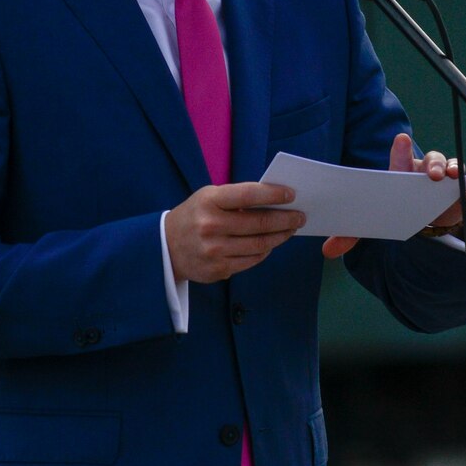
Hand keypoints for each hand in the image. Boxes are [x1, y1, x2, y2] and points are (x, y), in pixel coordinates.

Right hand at [165, 182, 305, 283]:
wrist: (165, 247)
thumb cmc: (194, 216)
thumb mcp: (208, 198)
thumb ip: (237, 198)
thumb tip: (275, 201)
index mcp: (209, 202)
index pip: (249, 195)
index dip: (274, 195)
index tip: (291, 195)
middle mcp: (211, 226)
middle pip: (260, 224)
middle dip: (285, 219)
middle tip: (300, 216)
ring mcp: (215, 251)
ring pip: (260, 245)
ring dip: (280, 237)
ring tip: (290, 230)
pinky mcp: (219, 270)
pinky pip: (252, 261)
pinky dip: (265, 251)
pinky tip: (271, 243)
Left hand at [321, 133, 465, 258]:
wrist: (419, 218)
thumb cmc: (393, 208)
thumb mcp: (372, 221)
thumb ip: (351, 234)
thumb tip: (327, 252)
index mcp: (400, 171)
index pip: (399, 156)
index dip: (401, 148)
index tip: (402, 139)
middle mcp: (422, 170)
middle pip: (430, 158)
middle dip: (432, 163)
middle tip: (432, 174)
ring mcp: (442, 179)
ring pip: (450, 166)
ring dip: (453, 170)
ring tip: (452, 178)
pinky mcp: (456, 193)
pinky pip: (464, 189)